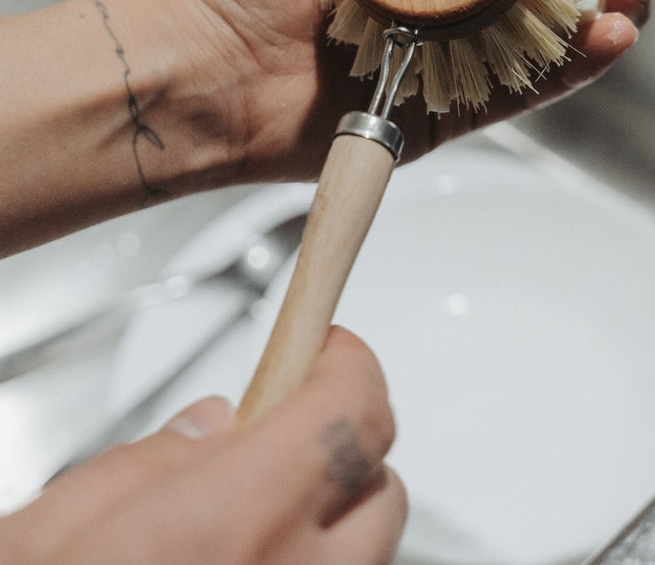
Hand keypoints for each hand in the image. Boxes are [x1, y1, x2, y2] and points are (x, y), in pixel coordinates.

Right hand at [0, 329, 404, 564]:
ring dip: (331, 527)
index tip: (327, 346)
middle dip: (344, 450)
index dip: (349, 363)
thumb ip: (147, 463)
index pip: (352, 410)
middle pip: (383, 492)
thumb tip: (214, 425)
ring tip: (257, 520)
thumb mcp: (47, 532)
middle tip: (287, 434)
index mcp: (234, 524)